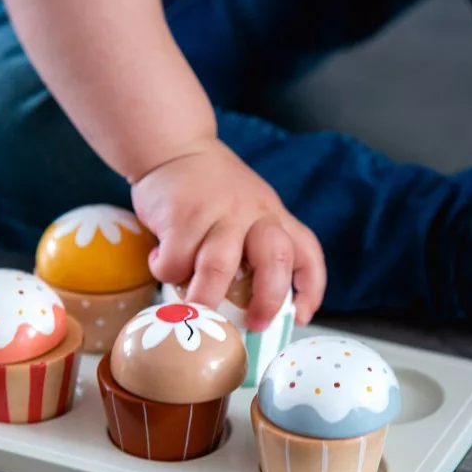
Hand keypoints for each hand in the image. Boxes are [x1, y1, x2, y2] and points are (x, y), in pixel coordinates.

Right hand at [131, 138, 325, 328]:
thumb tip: (247, 307)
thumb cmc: (210, 191)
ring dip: (204, 298)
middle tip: (253, 324)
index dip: (311, 287)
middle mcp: (254, 213)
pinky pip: (176, 261)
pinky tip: (161, 262)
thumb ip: (253, 247)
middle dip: (267, 300)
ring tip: (194, 310)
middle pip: (274, 260)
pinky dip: (166, 271)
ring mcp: (218, 213)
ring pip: (218, 268)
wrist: (173, 146)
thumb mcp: (247, 210)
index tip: (301, 315)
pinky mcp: (183, 216)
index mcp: (274, 215)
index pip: (306, 252)